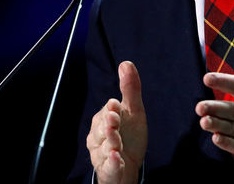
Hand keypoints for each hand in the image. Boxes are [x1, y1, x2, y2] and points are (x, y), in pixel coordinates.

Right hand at [86, 61, 147, 183]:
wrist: (128, 166)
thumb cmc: (129, 135)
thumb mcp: (134, 111)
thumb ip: (130, 89)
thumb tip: (126, 63)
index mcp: (104, 121)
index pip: (105, 113)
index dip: (110, 110)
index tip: (114, 105)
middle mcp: (99, 137)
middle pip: (101, 130)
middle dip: (108, 126)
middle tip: (114, 120)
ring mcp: (101, 154)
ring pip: (103, 148)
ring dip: (110, 144)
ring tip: (116, 144)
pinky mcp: (107, 170)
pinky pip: (108, 167)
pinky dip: (112, 163)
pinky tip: (117, 159)